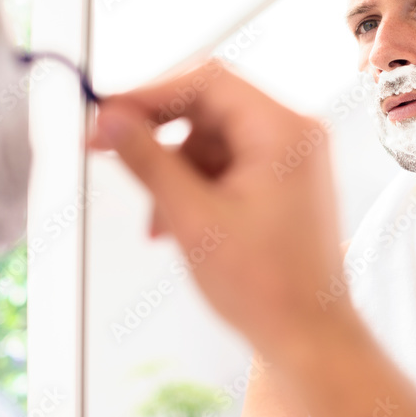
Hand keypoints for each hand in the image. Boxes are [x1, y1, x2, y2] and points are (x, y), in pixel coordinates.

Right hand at [88, 59, 345, 358]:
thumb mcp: (192, 217)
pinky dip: (196, 185)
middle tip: (111, 152)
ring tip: (159, 220)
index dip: (149, 93)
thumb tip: (111, 119)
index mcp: (285, 131)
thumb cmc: (268, 287)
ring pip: (213, 138)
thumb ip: (148, 160)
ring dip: (174, 171)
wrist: (309, 336)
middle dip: (159, 136)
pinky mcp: (284, 180)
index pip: (207, 80)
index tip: (106, 115)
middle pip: (209, 106)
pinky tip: (176, 223)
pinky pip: (228, 163)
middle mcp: (295, 134)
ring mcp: (292, 157)